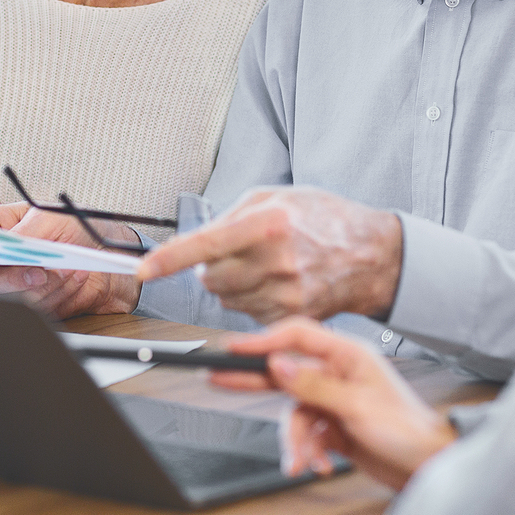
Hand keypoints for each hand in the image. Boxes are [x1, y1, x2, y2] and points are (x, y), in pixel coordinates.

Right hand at [0, 203, 142, 318]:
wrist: (109, 255)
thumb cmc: (79, 226)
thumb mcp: (53, 218)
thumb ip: (25, 233)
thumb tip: (4, 247)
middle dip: (12, 280)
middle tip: (40, 274)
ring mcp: (14, 282)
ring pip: (11, 298)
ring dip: (47, 285)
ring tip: (70, 268)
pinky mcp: (32, 303)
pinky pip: (37, 310)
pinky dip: (59, 295)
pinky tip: (75, 278)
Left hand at [132, 188, 401, 324]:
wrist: (370, 254)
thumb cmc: (322, 218)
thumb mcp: (274, 196)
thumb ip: (231, 215)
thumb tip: (196, 240)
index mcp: (268, 224)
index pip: (206, 245)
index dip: (170, 259)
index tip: (144, 269)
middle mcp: (276, 261)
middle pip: (211, 279)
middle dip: (211, 269)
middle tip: (235, 254)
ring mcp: (286, 293)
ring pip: (227, 300)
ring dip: (233, 285)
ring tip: (264, 266)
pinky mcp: (292, 317)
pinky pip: (249, 315)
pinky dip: (252, 301)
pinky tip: (276, 283)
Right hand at [210, 317, 455, 489]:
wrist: (428, 466)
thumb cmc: (406, 429)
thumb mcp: (355, 406)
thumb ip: (312, 385)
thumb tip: (277, 364)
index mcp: (347, 355)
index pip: (297, 336)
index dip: (265, 340)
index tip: (235, 348)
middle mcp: (337, 374)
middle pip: (286, 370)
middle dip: (254, 379)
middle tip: (218, 376)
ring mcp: (333, 400)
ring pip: (293, 412)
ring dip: (295, 440)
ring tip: (301, 461)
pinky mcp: (332, 426)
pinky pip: (305, 434)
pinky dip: (307, 450)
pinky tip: (317, 464)